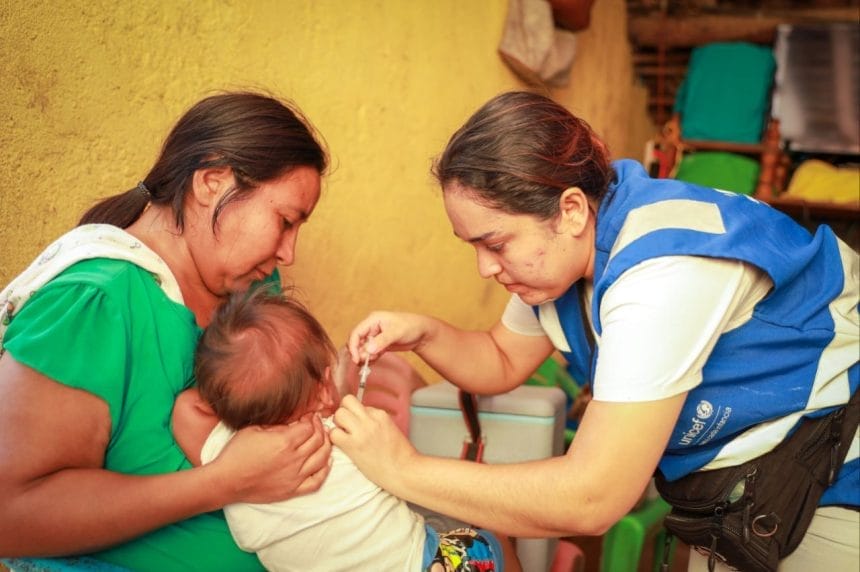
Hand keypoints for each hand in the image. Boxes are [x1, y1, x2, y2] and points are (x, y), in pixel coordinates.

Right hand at [211, 414, 331, 503]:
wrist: (226, 481)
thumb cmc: (237, 453)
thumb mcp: (255, 429)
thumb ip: (278, 424)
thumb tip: (294, 421)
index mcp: (284, 442)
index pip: (309, 427)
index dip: (312, 419)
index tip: (310, 416)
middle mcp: (293, 459)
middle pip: (318, 440)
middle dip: (320, 428)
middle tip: (318, 424)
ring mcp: (295, 476)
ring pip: (322, 459)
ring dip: (326, 446)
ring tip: (324, 438)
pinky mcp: (292, 490)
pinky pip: (317, 482)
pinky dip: (325, 471)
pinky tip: (326, 462)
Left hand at [330, 395, 416, 491]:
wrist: (404, 471)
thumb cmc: (401, 455)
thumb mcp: (391, 429)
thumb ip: (376, 421)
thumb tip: (360, 420)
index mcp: (381, 415)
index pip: (360, 405)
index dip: (356, 414)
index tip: (357, 424)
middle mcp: (370, 419)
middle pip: (347, 401)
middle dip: (343, 412)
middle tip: (345, 426)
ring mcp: (361, 431)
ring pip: (338, 414)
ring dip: (337, 424)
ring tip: (343, 435)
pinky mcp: (353, 445)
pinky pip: (333, 433)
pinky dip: (334, 438)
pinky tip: (341, 445)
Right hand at [347, 311, 431, 363]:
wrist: (422, 333)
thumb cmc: (411, 326)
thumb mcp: (396, 332)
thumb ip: (382, 341)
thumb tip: (368, 350)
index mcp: (372, 320)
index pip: (356, 333)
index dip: (353, 346)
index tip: (356, 358)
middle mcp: (371, 328)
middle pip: (357, 342)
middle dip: (359, 353)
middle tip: (364, 363)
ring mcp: (375, 337)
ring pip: (363, 349)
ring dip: (365, 357)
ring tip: (372, 360)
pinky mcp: (379, 345)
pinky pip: (370, 353)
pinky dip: (370, 359)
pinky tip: (374, 361)